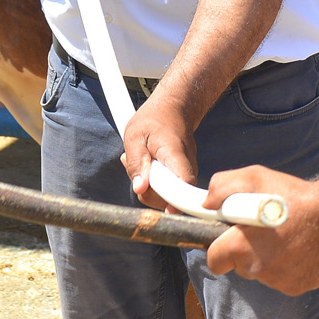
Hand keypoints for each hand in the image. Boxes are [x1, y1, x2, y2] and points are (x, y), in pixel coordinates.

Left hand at [120, 92, 196, 210]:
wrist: (174, 108)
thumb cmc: (153, 119)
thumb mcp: (135, 135)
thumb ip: (136, 162)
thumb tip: (140, 189)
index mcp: (175, 153)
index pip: (184, 182)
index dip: (178, 201)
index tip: (168, 211)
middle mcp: (187, 164)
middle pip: (173, 196)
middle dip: (149, 193)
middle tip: (131, 169)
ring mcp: (187, 171)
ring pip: (169, 194)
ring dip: (149, 188)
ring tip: (138, 163)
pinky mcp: (183, 175)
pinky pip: (168, 189)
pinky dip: (154, 184)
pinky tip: (145, 167)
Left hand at [201, 166, 318, 294]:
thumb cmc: (296, 196)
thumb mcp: (255, 177)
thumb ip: (223, 187)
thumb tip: (207, 203)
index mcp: (241, 246)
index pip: (215, 260)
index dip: (220, 249)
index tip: (231, 239)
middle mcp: (256, 269)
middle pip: (240, 267)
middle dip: (247, 252)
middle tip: (264, 232)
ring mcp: (278, 281)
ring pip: (264, 274)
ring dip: (269, 259)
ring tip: (287, 236)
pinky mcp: (297, 287)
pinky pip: (285, 279)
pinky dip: (290, 267)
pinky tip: (301, 248)